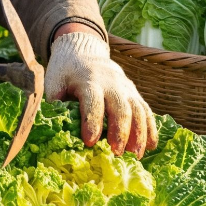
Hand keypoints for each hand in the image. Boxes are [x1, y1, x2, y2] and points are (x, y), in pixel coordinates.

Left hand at [45, 30, 156, 156]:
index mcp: (88, 80)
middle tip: (116, 152)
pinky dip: (150, 128)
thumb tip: (54, 127)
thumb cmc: (66, 71)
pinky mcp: (134, 93)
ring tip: (135, 155)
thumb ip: (55, 102)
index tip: (90, 142)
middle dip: (120, 131)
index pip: (93, 102)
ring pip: (138, 110)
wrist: (83, 51)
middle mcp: (111, 83)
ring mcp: (125, 88)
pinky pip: (146, 110)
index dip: (92, 122)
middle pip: (120, 108)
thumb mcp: (54, 81)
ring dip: (139, 133)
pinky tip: (151, 146)